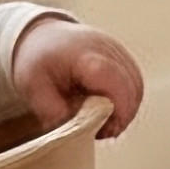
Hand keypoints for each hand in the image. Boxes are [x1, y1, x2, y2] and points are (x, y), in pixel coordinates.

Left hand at [10, 17, 143, 137]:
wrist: (41, 36)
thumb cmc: (37, 62)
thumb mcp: (33, 87)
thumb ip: (52, 110)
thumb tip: (75, 129)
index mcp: (83, 54)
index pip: (111, 78)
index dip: (117, 107)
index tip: (105, 130)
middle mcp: (105, 48)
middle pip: (130, 84)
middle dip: (123, 115)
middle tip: (103, 133)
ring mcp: (116, 49)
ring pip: (136, 84)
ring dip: (127, 109)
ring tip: (106, 124)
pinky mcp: (121, 55)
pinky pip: (134, 81)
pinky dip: (128, 100)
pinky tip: (110, 111)